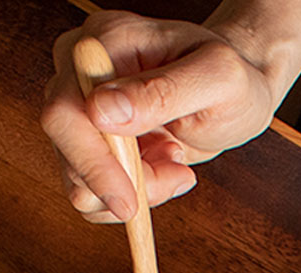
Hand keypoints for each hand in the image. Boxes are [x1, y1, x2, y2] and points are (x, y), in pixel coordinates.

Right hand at [40, 9, 279, 222]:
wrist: (234, 96)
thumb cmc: (231, 79)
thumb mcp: (216, 79)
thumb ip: (161, 91)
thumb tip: (101, 111)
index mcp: (103, 43)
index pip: (66, 110)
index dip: (92, 163)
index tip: (129, 201)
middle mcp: (79, 73)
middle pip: (66, 150)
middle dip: (122, 181)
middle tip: (177, 173)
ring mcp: (81, 111)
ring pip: (79, 182)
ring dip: (136, 190)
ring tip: (176, 161)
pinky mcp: (91, 146)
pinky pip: (94, 194)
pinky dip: (135, 196)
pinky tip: (165, 168)